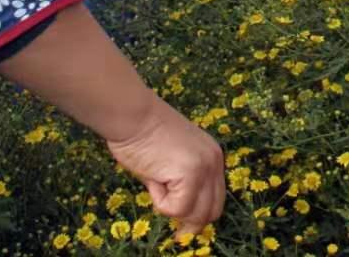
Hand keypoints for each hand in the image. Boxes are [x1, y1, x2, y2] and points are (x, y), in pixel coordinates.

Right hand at [105, 96, 226, 235]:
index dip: (198, 215)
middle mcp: (215, 161)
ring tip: (155, 183)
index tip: (183, 228)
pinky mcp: (191, 173)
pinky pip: (177, 208)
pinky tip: (152, 177)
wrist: (132, 115)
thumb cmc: (142, 135)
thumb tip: (183, 215)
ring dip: (172, 209)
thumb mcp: (170, 161)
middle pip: (212, 211)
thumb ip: (181, 183)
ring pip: (196, 214)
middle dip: (191, 223)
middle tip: (174, 233)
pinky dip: (160, 201)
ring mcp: (205, 167)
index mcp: (212, 156)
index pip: (215, 198)